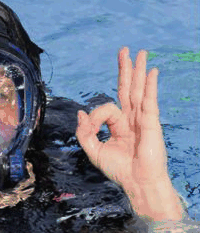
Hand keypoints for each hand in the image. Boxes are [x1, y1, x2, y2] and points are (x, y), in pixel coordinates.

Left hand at [76, 47, 182, 220]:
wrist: (138, 182)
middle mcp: (131, 119)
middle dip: (125, 69)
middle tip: (124, 50)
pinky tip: (152, 71)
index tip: (90, 126)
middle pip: (127, 89)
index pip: (106, 108)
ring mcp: (142, 119)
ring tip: (141, 52)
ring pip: (138, 90)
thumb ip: (84, 131)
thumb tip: (80, 111)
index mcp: (118, 125)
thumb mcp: (93, 151)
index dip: (94, 115)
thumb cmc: (119, 170)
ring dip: (139, 70)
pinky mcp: (151, 123)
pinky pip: (149, 100)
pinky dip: (150, 85)